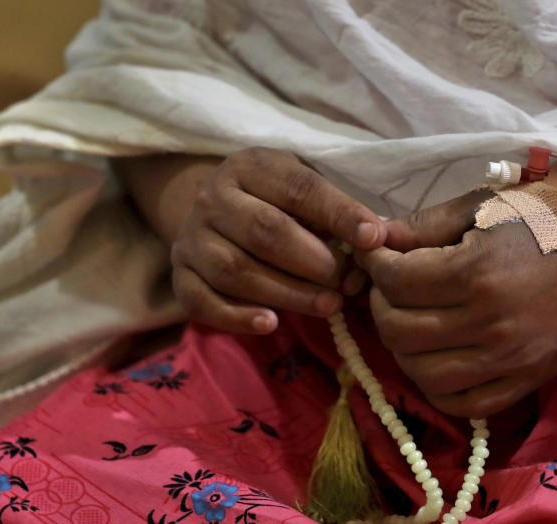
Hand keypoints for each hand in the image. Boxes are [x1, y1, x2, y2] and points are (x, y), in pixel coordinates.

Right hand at [166, 148, 386, 332]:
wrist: (216, 214)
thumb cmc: (277, 203)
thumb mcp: (303, 189)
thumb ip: (334, 212)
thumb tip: (375, 240)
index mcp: (251, 167)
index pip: (298, 189)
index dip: (339, 214)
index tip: (374, 238)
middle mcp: (213, 198)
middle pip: (264, 232)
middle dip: (314, 262)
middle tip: (348, 283)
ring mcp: (192, 238)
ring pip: (236, 271)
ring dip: (288, 293)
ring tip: (329, 306)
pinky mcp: (181, 276)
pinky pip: (202, 301)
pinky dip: (236, 317)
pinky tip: (270, 324)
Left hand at [357, 180, 556, 416]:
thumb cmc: (551, 219)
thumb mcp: (486, 207)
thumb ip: (427, 224)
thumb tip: (374, 237)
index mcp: (479, 273)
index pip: (396, 281)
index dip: (375, 263)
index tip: (379, 252)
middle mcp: (490, 325)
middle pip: (399, 332)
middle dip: (380, 305)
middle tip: (389, 287)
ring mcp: (509, 361)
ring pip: (422, 375)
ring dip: (402, 349)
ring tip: (409, 322)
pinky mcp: (525, 384)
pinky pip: (463, 406)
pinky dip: (437, 388)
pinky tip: (436, 358)